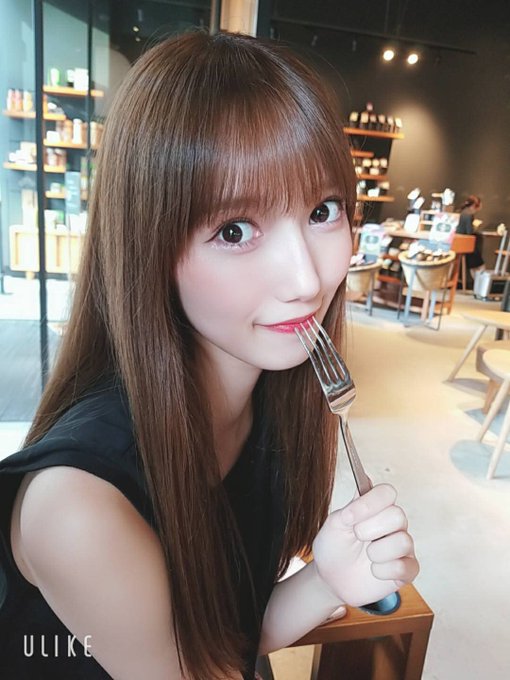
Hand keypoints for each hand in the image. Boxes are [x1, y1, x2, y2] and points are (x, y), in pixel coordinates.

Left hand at [312, 484, 418, 606]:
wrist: (330, 579)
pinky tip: (373, 571)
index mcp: (376, 508)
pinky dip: (382, 571)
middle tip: (357, 537)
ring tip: (366, 556)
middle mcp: (393, 524)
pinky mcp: (407, 570)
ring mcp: (402, 546)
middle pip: (398, 515)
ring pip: (403, 541)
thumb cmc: (334, 547)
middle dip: (370, 529)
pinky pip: (405, 567)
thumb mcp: (334, 524)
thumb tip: (365, 479)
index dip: (370, 503)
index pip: (387, 492)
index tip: (349, 516)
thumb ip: (352, 505)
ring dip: (376, 552)